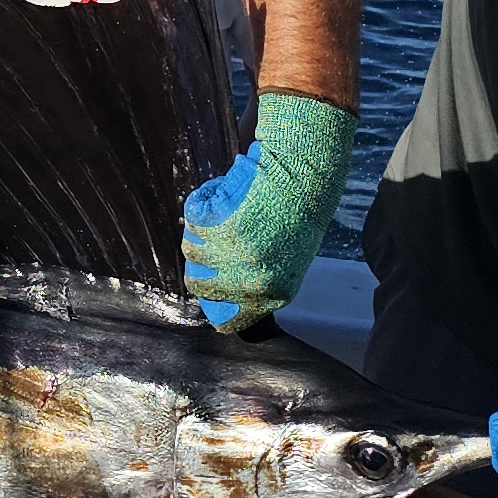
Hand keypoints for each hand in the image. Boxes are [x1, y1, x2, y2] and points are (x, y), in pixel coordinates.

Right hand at [179, 92, 353, 330]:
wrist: (305, 177)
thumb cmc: (300, 213)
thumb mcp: (287, 259)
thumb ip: (258, 279)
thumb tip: (222, 289)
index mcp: (274, 295)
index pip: (230, 320)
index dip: (214, 302)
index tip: (208, 287)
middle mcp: (251, 283)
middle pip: (199, 285)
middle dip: (198, 262)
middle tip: (212, 239)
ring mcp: (234, 258)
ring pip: (191, 249)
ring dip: (200, 229)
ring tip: (225, 210)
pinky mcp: (219, 231)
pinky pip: (192, 219)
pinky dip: (200, 203)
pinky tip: (220, 193)